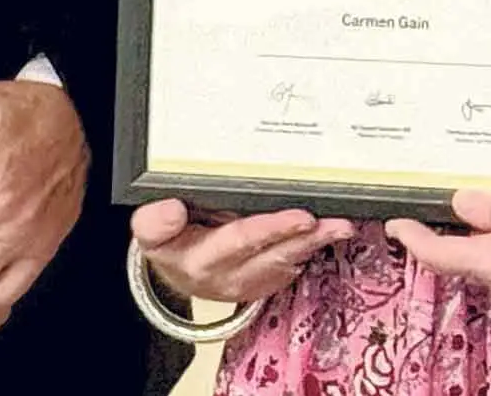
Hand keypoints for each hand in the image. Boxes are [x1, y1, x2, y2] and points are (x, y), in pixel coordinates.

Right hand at [130, 197, 355, 305]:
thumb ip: (154, 223)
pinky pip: (293, 263)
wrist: (180, 273)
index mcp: (197, 260)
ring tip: (340, 225)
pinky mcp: (267, 280)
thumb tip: (171, 209)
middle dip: (297, 236)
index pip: (233, 243)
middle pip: (267, 253)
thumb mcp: (150, 232)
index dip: (266, 231)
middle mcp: (227, 276)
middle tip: (325, 220)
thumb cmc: (170, 242)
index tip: (299, 218)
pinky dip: (314, 247)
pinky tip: (332, 232)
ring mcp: (250, 281)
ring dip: (315, 243)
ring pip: (286, 261)